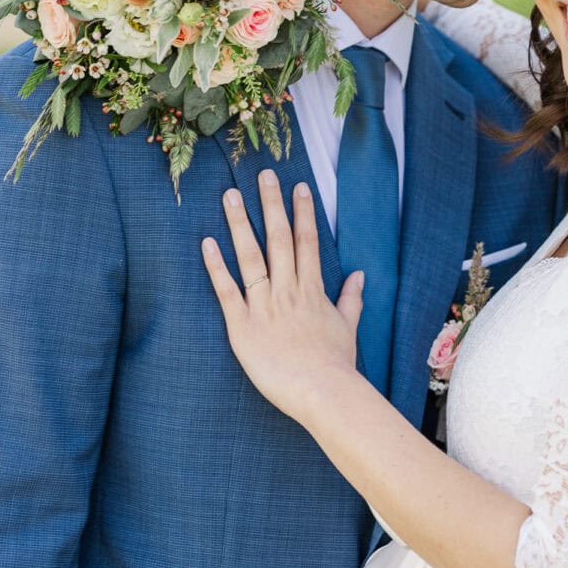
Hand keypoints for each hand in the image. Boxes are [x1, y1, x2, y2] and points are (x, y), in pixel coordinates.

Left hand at [201, 170, 365, 421]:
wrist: (323, 392)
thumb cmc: (336, 364)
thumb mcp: (348, 327)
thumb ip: (351, 298)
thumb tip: (360, 274)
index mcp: (312, 289)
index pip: (307, 241)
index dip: (302, 212)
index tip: (299, 187)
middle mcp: (288, 290)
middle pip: (278, 238)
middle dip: (271, 204)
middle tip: (263, 175)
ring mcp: (264, 306)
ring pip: (250, 256)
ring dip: (240, 224)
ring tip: (230, 196)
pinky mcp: (243, 326)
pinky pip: (227, 291)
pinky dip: (217, 267)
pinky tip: (207, 243)